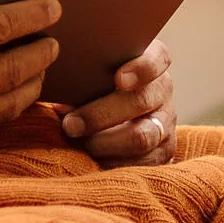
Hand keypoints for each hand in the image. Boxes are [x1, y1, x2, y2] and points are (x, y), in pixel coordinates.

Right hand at [0, 0, 61, 154]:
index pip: (0, 26)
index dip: (33, 15)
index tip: (53, 7)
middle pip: (16, 68)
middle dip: (43, 51)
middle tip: (54, 40)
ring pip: (13, 100)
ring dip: (35, 81)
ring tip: (40, 64)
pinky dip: (12, 103)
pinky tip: (18, 88)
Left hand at [59, 37, 175, 167]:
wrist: (111, 115)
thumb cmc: (92, 86)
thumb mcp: (92, 74)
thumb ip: (82, 76)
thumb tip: (59, 94)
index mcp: (150, 62)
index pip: (157, 59)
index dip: (141, 69)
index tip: (118, 79)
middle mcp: (162, 91)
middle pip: (141, 101)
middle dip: (102, 115)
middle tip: (71, 125)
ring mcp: (165, 123)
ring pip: (143, 136)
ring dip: (106, 143)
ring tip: (80, 145)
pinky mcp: (163, 151)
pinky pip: (144, 163)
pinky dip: (115, 163)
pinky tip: (92, 162)